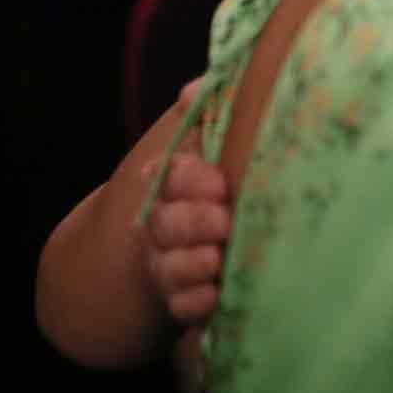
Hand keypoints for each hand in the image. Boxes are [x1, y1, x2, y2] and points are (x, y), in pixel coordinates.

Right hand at [141, 81, 234, 323]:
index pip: (171, 175)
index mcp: (175, 182)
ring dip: (193, 264)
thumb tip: (200, 86)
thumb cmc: (215, 186)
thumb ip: (206, 115)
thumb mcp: (208, 146)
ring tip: (217, 260)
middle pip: (168, 224)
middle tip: (224, 221)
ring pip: (172, 267)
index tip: (218, 182)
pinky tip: (214, 298)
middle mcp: (168, 225)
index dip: (189, 179)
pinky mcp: (186, 300)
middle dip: (193, 222)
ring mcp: (174, 264)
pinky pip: (183, 306)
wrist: (195, 246)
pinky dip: (196, 303)